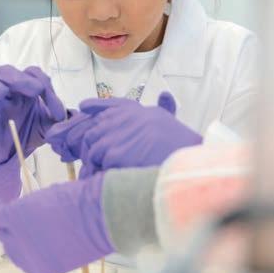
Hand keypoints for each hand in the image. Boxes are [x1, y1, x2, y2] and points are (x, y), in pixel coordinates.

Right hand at [0, 66, 66, 205]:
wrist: (11, 156)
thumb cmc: (29, 132)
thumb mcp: (49, 125)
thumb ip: (58, 117)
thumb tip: (67, 114)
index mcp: (21, 88)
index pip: (30, 72)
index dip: (42, 82)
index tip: (53, 103)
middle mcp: (3, 91)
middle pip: (2, 71)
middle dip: (17, 77)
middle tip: (34, 90)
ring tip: (5, 94)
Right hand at [0, 173, 112, 272]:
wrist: (102, 217)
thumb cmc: (97, 228)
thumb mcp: (72, 244)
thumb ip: (56, 243)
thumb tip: (48, 232)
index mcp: (44, 268)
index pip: (24, 257)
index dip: (24, 243)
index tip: (26, 231)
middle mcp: (28, 258)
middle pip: (10, 244)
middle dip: (12, 232)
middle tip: (17, 218)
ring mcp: (20, 237)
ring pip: (2, 229)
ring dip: (3, 220)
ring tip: (4, 209)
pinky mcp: (15, 217)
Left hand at [50, 92, 199, 177]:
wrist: (183, 154)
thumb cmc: (177, 138)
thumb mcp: (166, 114)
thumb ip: (160, 106)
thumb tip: (165, 94)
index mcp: (128, 109)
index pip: (98, 110)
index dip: (94, 125)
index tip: (93, 132)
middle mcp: (117, 119)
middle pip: (90, 135)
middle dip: (92, 149)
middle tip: (99, 162)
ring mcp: (113, 137)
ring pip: (93, 152)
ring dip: (97, 164)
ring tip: (108, 172)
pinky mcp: (114, 155)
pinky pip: (99, 166)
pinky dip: (102, 174)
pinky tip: (113, 178)